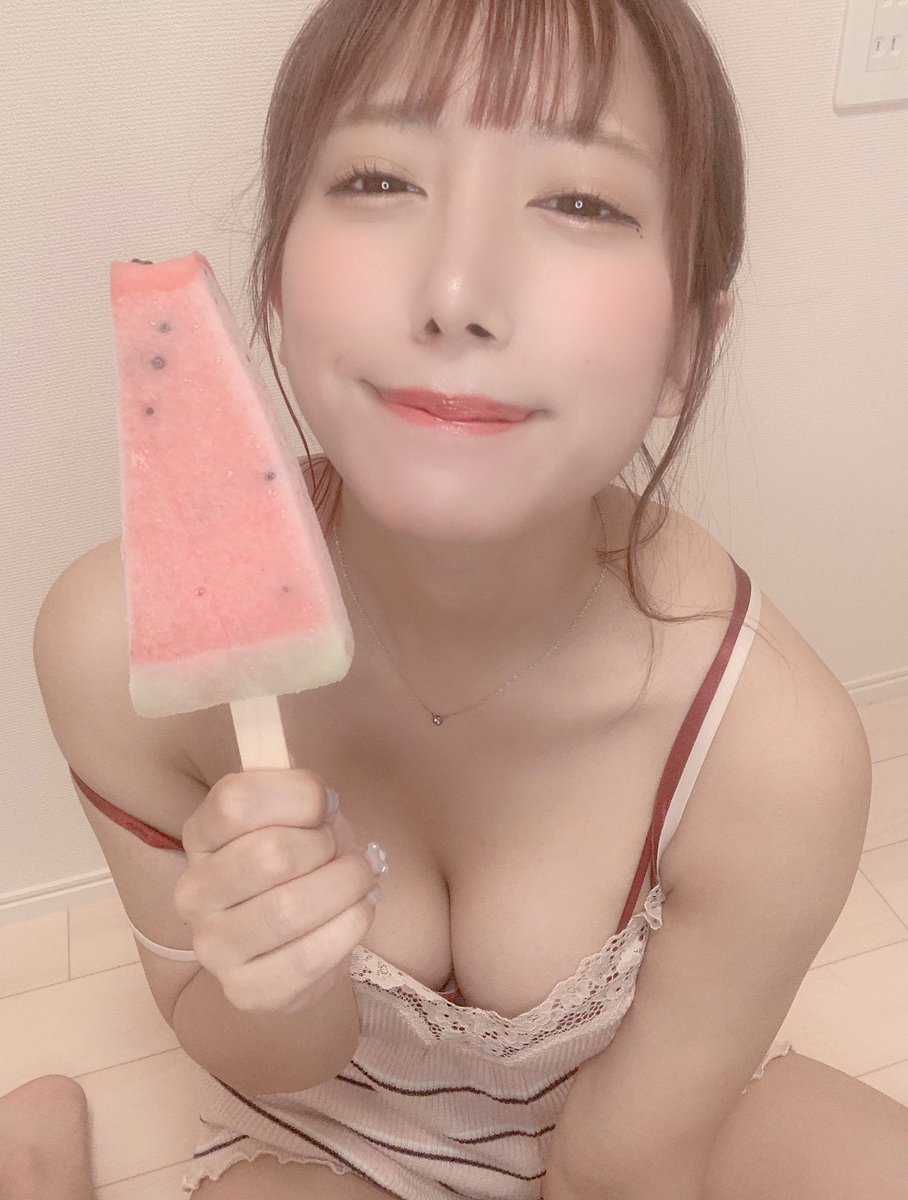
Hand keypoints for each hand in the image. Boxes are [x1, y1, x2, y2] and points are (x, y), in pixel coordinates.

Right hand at [173, 769, 383, 1013]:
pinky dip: (349, 928)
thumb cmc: (302, 864)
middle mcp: (194, 891)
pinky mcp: (246, 991)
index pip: (237, 799)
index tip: (324, 803)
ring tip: (360, 880)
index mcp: (201, 833)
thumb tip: (309, 785)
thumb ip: (297, 788)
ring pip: (291, 908)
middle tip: (343, 850)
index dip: (299, 795)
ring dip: (346, 887)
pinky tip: (358, 913)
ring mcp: (214, 946)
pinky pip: (309, 958)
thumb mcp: (297, 814)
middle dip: (329, 846)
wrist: (296, 944)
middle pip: (271, 854)